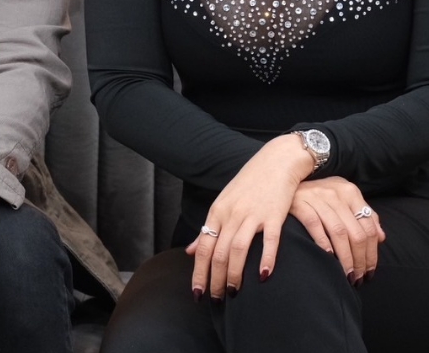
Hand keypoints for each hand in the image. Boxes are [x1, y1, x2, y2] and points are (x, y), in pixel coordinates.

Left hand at [185, 134, 313, 298]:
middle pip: (218, 252)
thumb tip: (188, 251)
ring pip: (238, 249)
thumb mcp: (223, 203)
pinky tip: (264, 276)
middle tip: (216, 300)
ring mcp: (252, 214)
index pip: (202, 246)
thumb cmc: (248, 185)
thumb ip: (208, 229)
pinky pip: (269, 240)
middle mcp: (231, 214)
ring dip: (235, 275)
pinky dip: (266, 259)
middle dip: (215, 280)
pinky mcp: (273, 214)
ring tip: (235, 294)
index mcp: (217, 211)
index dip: (198, 272)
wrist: (275, 162)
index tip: (197, 293)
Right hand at [290, 177, 384, 283]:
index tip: (369, 271)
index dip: (372, 253)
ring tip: (346, 274)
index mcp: (350, 192)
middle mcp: (335, 192)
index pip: (368, 228)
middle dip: (360, 260)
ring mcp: (316, 196)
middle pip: (355, 232)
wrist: (288, 178)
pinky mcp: (299, 202)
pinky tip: (328, 256)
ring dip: (345, 257)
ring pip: (339, 232)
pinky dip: (323, 242)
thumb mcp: (345, 199)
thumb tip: (381, 237)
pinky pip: (315, 225)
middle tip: (357, 277)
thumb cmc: (320, 195)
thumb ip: (365, 215)